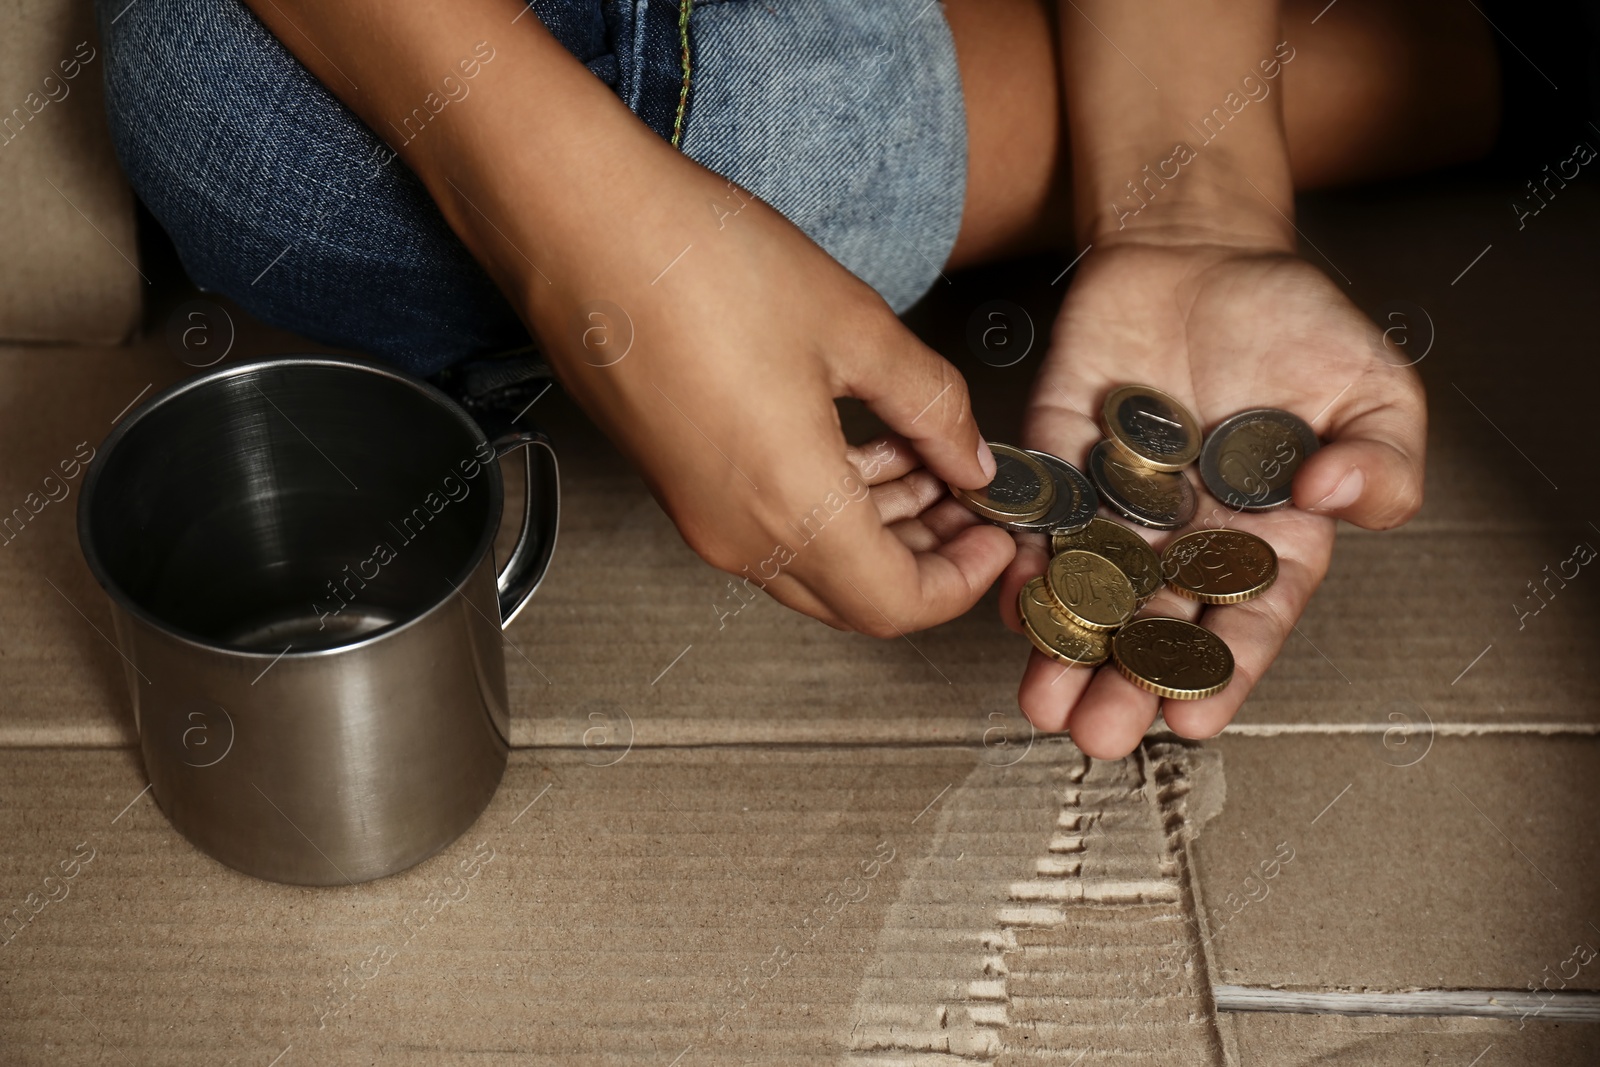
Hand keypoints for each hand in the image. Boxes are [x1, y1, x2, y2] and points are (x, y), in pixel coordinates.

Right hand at [526, 164, 1015, 634]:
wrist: (577, 226)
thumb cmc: (694, 264)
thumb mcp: (853, 326)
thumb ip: (930, 405)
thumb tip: (971, 455)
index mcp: (788, 506)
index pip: (897, 605)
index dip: (962, 580)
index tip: (999, 535)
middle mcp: (736, 533)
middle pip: (855, 597)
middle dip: (929, 558)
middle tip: (973, 502)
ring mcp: (700, 514)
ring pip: (813, 564)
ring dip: (881, 529)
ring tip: (927, 459)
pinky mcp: (679, 484)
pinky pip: (768, 528)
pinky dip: (828, 506)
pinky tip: (861, 446)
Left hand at [1000, 240, 1425, 756]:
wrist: (1201, 252)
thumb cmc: (1296, 323)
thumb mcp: (1374, 385)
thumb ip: (1383, 458)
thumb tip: (1335, 499)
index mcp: (1266, 538)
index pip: (1246, 621)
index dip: (1222, 672)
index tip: (1193, 719)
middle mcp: (1187, 539)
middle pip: (1156, 627)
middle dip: (1126, 683)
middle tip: (1097, 734)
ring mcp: (1118, 508)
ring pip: (1090, 595)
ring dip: (1065, 650)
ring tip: (1043, 702)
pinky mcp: (1059, 468)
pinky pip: (1039, 527)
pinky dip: (1024, 565)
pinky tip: (1011, 608)